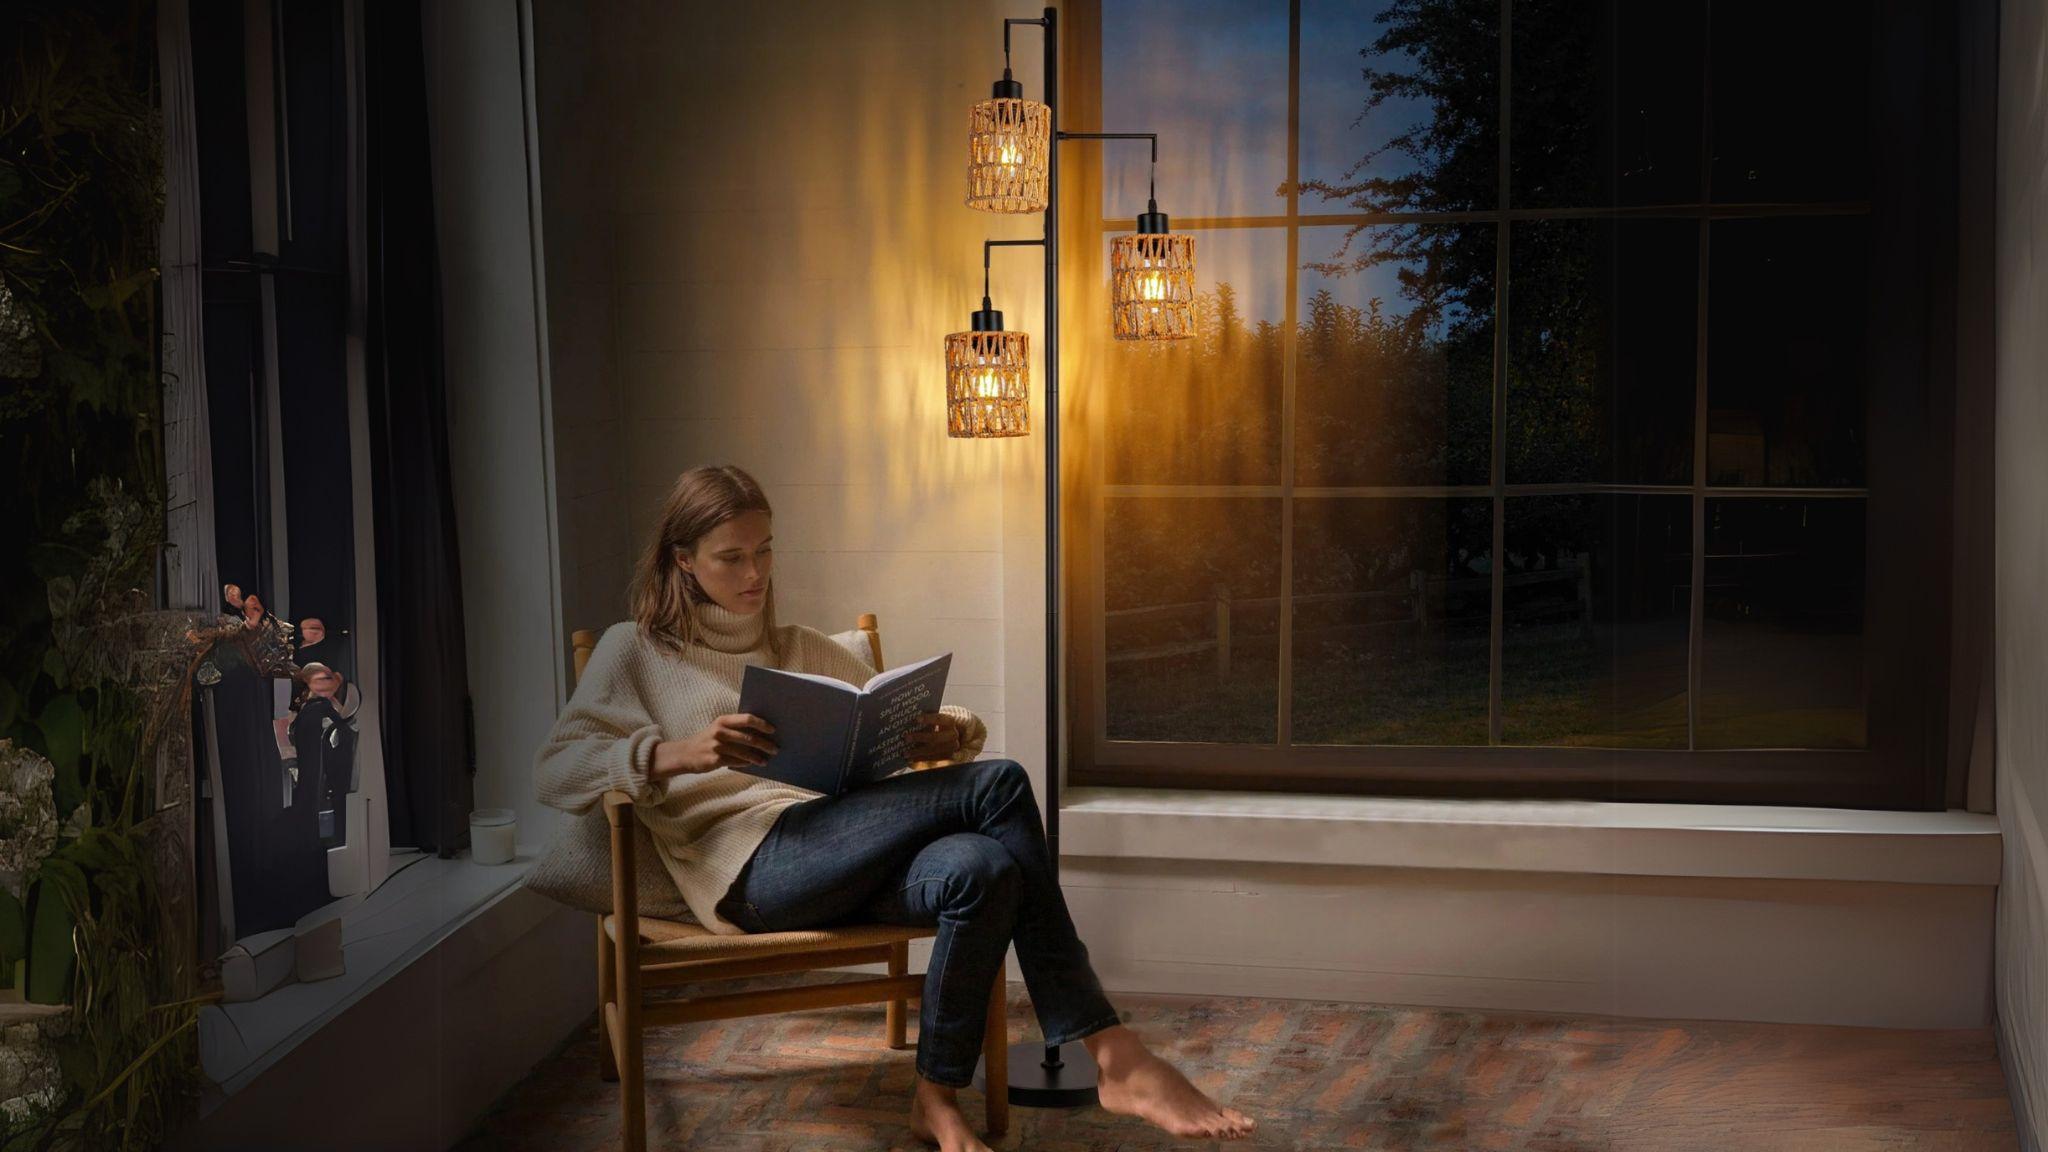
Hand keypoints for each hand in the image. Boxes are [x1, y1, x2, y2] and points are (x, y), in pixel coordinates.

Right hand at [652, 713, 778, 778]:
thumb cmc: (708, 740)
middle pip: (748, 737)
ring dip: (757, 757)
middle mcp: (720, 731)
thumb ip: (736, 728)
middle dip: (765, 744)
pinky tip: (752, 764)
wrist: (685, 754)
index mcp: (723, 720)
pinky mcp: (715, 760)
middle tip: (775, 749)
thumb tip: (761, 733)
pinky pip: (735, 762)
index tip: (773, 730)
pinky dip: (745, 763)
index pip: (747, 719)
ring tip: (766, 761)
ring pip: (744, 752)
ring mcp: (717, 746)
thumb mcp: (719, 728)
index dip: (762, 724)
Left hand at [905, 712, 961, 766]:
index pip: (940, 719)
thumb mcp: (932, 720)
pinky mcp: (947, 756)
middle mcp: (953, 734)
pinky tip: (910, 759)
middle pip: (936, 737)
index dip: (929, 719)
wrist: (947, 734)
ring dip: (918, 752)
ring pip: (934, 750)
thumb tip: (908, 722)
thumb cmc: (934, 724)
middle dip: (920, 737)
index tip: (916, 719)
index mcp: (949, 721)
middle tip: (906, 738)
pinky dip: (921, 759)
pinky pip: (933, 759)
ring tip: (906, 753)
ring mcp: (952, 747)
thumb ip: (924, 720)